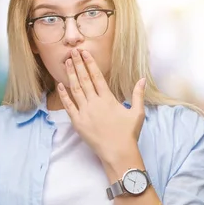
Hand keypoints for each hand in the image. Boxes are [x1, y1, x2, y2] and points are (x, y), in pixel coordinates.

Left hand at [58, 48, 145, 163]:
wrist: (117, 152)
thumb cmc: (128, 133)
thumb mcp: (137, 113)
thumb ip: (138, 94)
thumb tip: (142, 79)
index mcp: (108, 99)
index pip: (97, 76)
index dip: (90, 63)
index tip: (84, 53)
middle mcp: (94, 103)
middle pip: (84, 79)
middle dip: (78, 64)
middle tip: (72, 52)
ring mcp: (84, 112)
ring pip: (75, 89)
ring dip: (70, 75)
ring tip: (66, 63)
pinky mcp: (78, 122)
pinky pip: (68, 106)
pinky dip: (64, 95)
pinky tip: (60, 85)